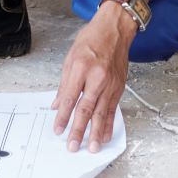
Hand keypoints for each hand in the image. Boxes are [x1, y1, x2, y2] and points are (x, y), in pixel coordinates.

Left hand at [51, 4, 134, 152]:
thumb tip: (57, 105)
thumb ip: (64, 84)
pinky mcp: (119, 87)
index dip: (63, 117)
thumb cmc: (92, 39)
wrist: (115, 29)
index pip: (70, 98)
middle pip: (86, 109)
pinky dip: (109, 124)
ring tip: (91, 148)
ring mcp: (110, 84)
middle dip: (78, 130)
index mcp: (81, 68)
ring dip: (96, 133)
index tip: (58, 129)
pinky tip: (105, 135)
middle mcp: (97, 77)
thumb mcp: (71, 57)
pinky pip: (113, 109)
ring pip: (101, 113)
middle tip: (73, 145)